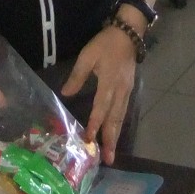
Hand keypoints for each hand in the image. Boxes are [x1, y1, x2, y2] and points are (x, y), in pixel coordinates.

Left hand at [61, 26, 138, 163]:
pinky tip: (116, 133)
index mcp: (109, 83)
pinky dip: (119, 125)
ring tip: (112, 152)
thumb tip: (65, 94)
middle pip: (114, 119)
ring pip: (120, 117)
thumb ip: (77, 75)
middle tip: (108, 159)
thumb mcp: (87, 56)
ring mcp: (126, 92)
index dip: (95, 124)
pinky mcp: (129, 90)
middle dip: (110, 140)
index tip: (90, 140)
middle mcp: (120, 91)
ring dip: (116, 136)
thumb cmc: (106, 44)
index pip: (101, 108)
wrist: (129, 34)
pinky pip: (123, 111)